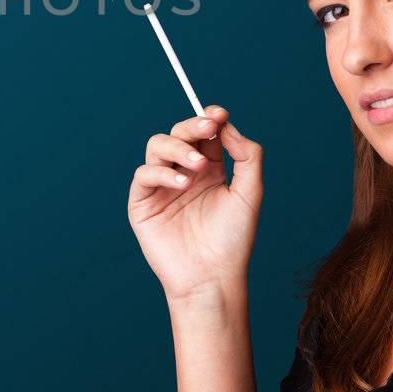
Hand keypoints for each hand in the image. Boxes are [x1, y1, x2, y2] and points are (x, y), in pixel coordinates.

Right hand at [127, 105, 263, 305]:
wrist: (213, 277)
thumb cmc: (233, 240)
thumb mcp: (250, 193)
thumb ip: (247, 156)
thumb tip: (228, 125)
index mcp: (209, 170)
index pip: (204, 133)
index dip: (208, 119)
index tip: (220, 115)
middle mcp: (184, 173)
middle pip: (179, 133)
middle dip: (193, 126)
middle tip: (209, 128)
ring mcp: (161, 186)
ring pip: (158, 145)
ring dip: (178, 146)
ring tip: (198, 165)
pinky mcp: (142, 202)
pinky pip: (144, 173)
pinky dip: (162, 171)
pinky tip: (183, 183)